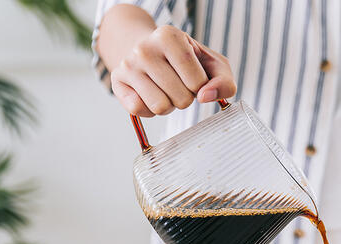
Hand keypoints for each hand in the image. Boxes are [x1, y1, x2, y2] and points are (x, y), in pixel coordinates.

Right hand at [110, 25, 235, 116]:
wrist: (145, 50)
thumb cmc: (183, 59)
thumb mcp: (211, 63)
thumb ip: (223, 80)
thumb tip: (206, 96)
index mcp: (169, 36)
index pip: (198, 83)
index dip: (200, 87)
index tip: (192, 75)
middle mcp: (145, 48)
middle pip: (181, 99)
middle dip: (185, 97)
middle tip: (176, 82)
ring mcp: (128, 65)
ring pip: (161, 107)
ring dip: (168, 105)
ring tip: (164, 88)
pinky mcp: (117, 83)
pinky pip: (140, 111)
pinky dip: (149, 110)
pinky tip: (149, 94)